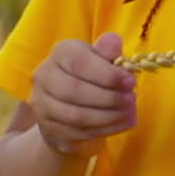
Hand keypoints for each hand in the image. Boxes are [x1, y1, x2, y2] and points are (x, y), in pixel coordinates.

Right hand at [29, 33, 137, 156]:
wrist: (68, 102)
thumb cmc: (91, 73)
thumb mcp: (101, 57)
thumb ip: (107, 50)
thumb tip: (114, 43)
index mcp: (60, 52)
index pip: (80, 63)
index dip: (107, 74)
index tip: (131, 82)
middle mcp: (44, 76)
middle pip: (75, 91)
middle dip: (109, 97)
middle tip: (132, 99)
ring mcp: (42, 104)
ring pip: (76, 115)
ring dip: (109, 116)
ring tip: (130, 112)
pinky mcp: (48, 128)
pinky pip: (78, 132)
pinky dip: (105, 129)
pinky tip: (123, 123)